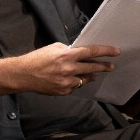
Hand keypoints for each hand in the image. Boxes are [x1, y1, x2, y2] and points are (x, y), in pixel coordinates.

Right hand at [0, 43, 119, 95]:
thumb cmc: (38, 59)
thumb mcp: (54, 48)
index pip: (91, 52)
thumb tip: (82, 53)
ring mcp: (67, 82)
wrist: (23, 75)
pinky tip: (71, 78)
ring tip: (93, 72)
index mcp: (67, 55)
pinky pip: (76, 86)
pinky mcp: (64, 91)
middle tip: (111, 66)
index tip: (116, 52)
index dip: (105, 51)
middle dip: (104, 67)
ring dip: (90, 75)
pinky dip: (76, 82)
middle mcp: (69, 69)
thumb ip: (69, 50)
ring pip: (86, 78)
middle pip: (93, 67)